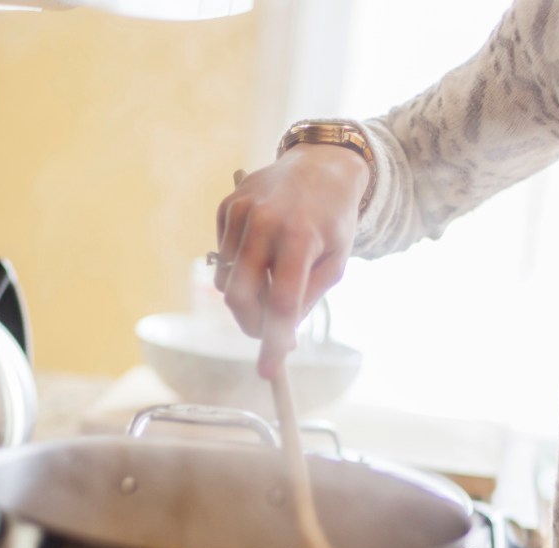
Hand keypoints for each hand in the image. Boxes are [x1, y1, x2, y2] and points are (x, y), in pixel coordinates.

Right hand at [214, 143, 368, 378]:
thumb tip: (280, 337)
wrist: (320, 165)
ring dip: (247, 296)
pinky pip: (222, 258)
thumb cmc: (333, 219)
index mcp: (301, 237)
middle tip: (267, 334)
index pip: (282, 303)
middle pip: (240, 296)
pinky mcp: (227, 208)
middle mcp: (266, 222)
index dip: (273, 341)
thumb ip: (307, 299)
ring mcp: (242, 212)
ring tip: (273, 282)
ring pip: (227, 281)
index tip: (267, 370)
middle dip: (251, 325)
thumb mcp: (336, 262)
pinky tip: (261, 252)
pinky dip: (239, 269)